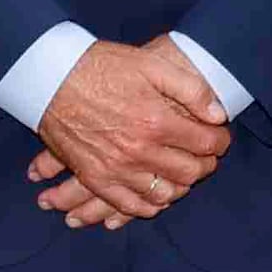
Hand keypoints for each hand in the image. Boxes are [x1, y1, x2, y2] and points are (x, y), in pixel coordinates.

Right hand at [32, 37, 229, 219]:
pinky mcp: (95, 177)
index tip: (220, 137)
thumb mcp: (150, 65)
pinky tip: (155, 195)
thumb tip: (217, 116)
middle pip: (190, 172)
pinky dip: (147, 205)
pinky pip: (128, 205)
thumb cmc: (102, 66)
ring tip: (182, 173)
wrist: (51, 77)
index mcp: (157, 121)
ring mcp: (116, 168)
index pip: (206, 144)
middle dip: (205, 165)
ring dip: (179, 186)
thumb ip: (190, 90)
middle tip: (206, 156)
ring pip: (163, 193)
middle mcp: (139, 151)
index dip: (220, 141)